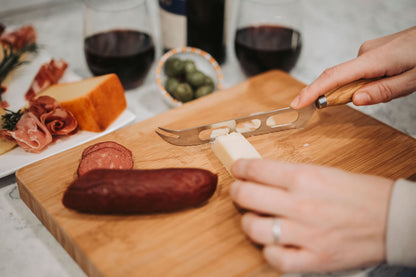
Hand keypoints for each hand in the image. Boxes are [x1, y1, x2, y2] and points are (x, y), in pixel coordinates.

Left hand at [230, 159, 393, 272]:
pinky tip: (273, 243)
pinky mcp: (314, 258)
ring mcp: (305, 234)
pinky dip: (269, 251)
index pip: (256, 170)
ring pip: (254, 229)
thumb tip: (261, 174)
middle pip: (247, 197)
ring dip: (248, 222)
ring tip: (254, 218)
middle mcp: (300, 205)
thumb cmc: (360, 193)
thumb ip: (290, 174)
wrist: (391, 219)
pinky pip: (276, 258)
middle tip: (239, 191)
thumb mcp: (323, 172)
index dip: (240, 168)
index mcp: (304, 178)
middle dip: (237, 192)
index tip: (237, 169)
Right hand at [291, 26, 415, 108]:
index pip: (334, 77)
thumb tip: (356, 99)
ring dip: (359, 88)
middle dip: (340, 94)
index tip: (297, 103)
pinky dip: (364, 81)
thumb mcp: (413, 79)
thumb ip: (384, 91)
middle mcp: (365, 52)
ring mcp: (367, 50)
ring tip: (390, 85)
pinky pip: (359, 70)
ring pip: (352, 76)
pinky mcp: (371, 51)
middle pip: (339, 78)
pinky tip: (385, 80)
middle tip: (360, 101)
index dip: (312, 91)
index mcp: (374, 60)